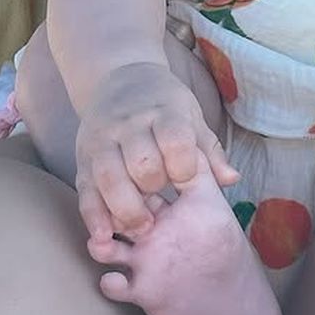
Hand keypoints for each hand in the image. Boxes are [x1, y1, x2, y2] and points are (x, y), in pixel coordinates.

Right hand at [76, 61, 237, 247]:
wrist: (119, 79)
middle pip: (142, 163)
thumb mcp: (191, 117)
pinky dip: (94, 216)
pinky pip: (85, 190)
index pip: (174, 141)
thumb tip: (231, 179)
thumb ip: (209, 151)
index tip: (186, 182)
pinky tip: (104, 236)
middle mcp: (129, 124)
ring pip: (110, 179)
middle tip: (161, 205)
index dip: (183, 168)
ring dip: (126, 210)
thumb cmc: (165, 105)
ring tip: (141, 228)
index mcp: (163, 111)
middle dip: (153, 190)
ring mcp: (102, 140)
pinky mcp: (82, 158)